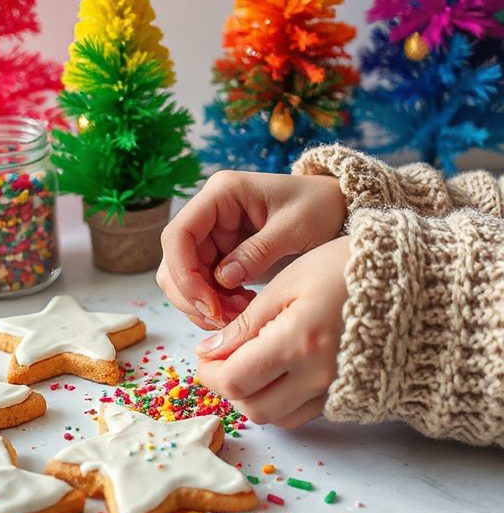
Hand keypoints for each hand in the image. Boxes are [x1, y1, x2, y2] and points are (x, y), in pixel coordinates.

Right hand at [157, 170, 345, 328]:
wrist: (337, 207)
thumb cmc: (319, 207)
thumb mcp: (295, 228)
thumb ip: (258, 252)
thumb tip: (222, 280)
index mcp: (221, 194)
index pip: (178, 235)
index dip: (184, 274)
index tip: (210, 305)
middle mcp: (209, 212)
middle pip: (175, 261)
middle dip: (194, 296)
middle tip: (225, 319)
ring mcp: (214, 234)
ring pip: (185, 277)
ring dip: (204, 304)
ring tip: (239, 315)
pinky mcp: (223, 254)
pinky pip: (204, 285)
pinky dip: (217, 304)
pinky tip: (243, 309)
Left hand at [194, 236, 349, 428]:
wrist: (408, 278)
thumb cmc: (345, 269)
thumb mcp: (288, 283)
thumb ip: (246, 322)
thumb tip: (209, 351)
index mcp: (299, 342)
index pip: (235, 381)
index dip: (210, 374)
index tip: (205, 357)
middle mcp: (319, 375)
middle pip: (253, 408)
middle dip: (229, 389)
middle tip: (221, 361)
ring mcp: (337, 389)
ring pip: (277, 418)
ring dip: (254, 398)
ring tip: (251, 364)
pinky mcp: (349, 394)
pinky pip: (304, 413)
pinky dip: (282, 400)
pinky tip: (281, 371)